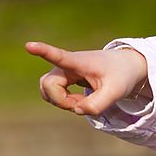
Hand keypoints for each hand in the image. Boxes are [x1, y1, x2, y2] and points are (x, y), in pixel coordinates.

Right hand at [25, 41, 148, 115]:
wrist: (126, 67)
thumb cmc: (121, 75)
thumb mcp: (116, 92)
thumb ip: (97, 104)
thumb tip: (77, 110)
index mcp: (79, 62)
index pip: (58, 56)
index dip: (43, 51)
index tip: (29, 45)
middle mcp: (66, 65)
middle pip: (48, 86)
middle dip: (62, 101)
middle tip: (82, 104)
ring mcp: (63, 72)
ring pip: (48, 92)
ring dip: (64, 102)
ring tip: (84, 101)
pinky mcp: (63, 79)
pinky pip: (54, 95)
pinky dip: (66, 102)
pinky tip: (81, 101)